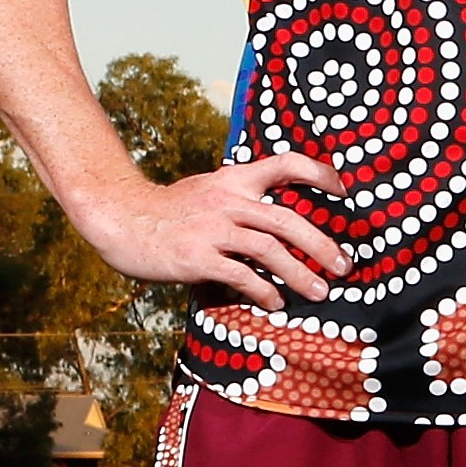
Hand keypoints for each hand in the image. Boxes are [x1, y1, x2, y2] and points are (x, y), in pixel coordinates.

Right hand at [79, 152, 348, 312]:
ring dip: (300, 274)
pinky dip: (265, 291)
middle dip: (322, 244)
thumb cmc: (170, 211)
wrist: (121, 219)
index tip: (344, 191)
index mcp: (234, 179)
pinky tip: (276, 303)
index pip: (285, 163)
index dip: (318, 173)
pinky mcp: (197, 257)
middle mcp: (227, 200)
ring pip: (269, 250)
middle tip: (344, 265)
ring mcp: (211, 229)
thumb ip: (241, 198)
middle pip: (287, 219)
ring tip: (320, 292)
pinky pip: (241, 276)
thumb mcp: (208, 191)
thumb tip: (279, 219)